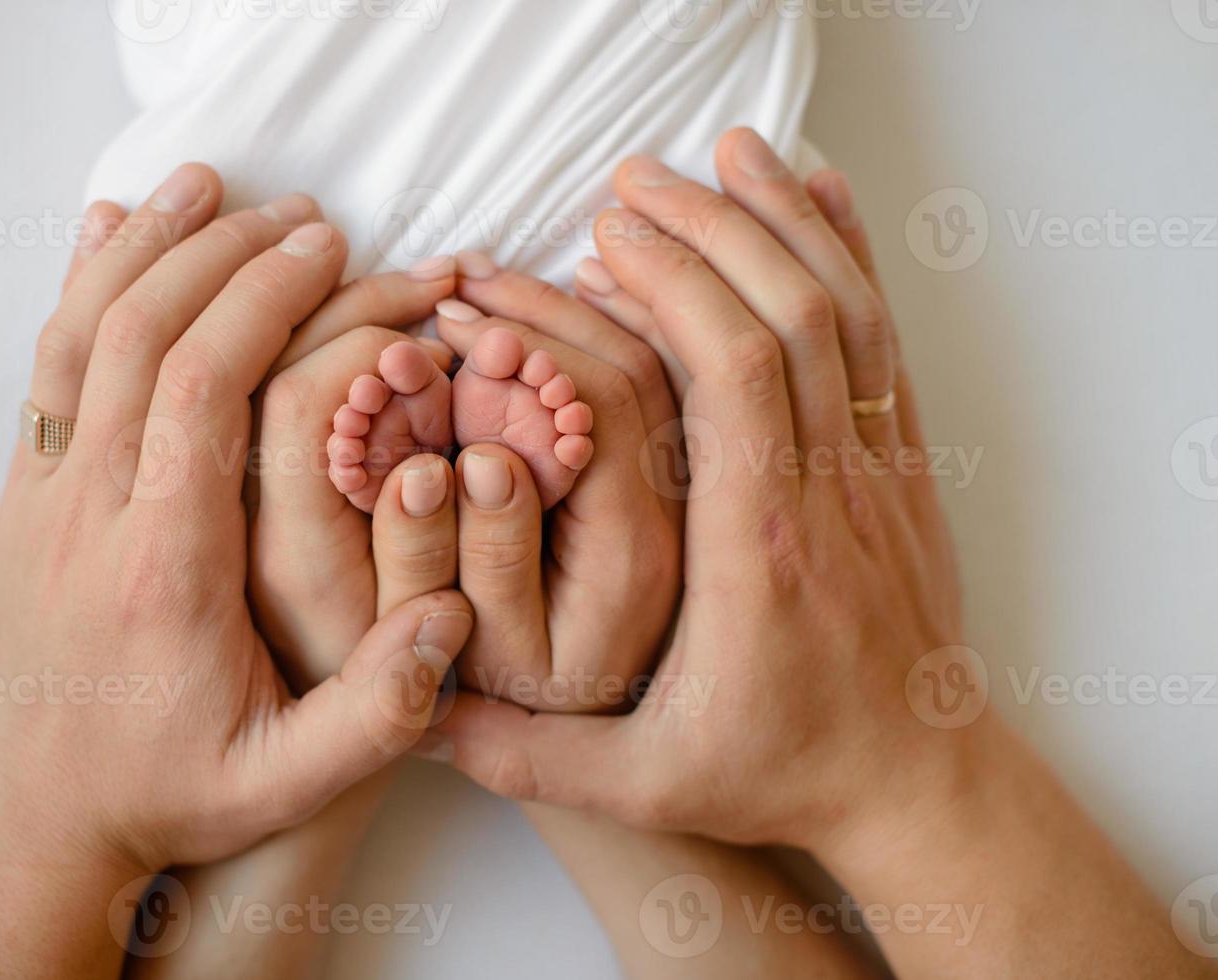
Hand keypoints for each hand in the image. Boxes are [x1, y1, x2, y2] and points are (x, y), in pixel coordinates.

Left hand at [0, 169, 471, 875]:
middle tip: (303, 214)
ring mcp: (40, 499)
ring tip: (207, 186)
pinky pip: (42, 368)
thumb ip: (380, 712)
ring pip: (79, 332)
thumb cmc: (167, 795)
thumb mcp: (287, 784)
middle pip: (142, 334)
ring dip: (144, 247)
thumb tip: (454, 615)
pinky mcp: (22, 500)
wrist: (37, 818)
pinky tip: (106, 234)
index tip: (334, 252)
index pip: (204, 387)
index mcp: (164, 564)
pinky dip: (75, 287)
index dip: (268, 301)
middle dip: (225, 254)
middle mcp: (88, 513)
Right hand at [433, 130, 967, 850]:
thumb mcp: (645, 787)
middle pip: (789, 316)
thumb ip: (529, 759)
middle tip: (636, 181)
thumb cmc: (784, 776)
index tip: (606, 240)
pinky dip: (852, 260)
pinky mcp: (899, 470)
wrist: (920, 785)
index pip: (732, 377)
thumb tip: (418, 716)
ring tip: (724, 156)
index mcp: (758, 552)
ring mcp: (876, 475)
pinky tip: (818, 201)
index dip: (673, 288)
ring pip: (847, 313)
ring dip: (783, 223)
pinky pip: (885, 341)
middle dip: (712, 229)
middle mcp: (827, 494)